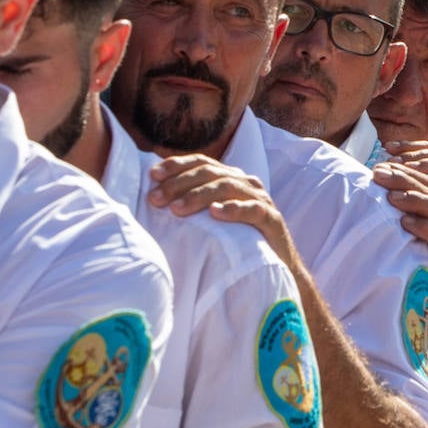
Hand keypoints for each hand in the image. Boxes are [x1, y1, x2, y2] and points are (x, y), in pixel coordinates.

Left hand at [149, 155, 293, 257]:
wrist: (275, 266)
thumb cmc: (237, 240)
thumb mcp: (211, 219)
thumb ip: (191, 204)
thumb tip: (154, 196)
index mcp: (230, 178)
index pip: (201, 162)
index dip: (177, 165)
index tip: (153, 175)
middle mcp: (246, 183)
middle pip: (211, 172)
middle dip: (180, 183)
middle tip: (157, 199)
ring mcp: (260, 199)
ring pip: (228, 187)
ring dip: (199, 195)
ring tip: (177, 209)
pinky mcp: (272, 219)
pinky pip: (253, 209)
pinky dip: (234, 208)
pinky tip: (215, 213)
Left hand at [372, 161, 427, 325]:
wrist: (421, 312)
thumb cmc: (405, 272)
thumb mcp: (398, 238)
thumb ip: (391, 214)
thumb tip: (366, 188)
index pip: (426, 184)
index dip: (405, 172)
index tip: (379, 166)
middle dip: (407, 180)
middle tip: (380, 175)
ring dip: (417, 200)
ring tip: (392, 197)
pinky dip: (425, 227)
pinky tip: (404, 222)